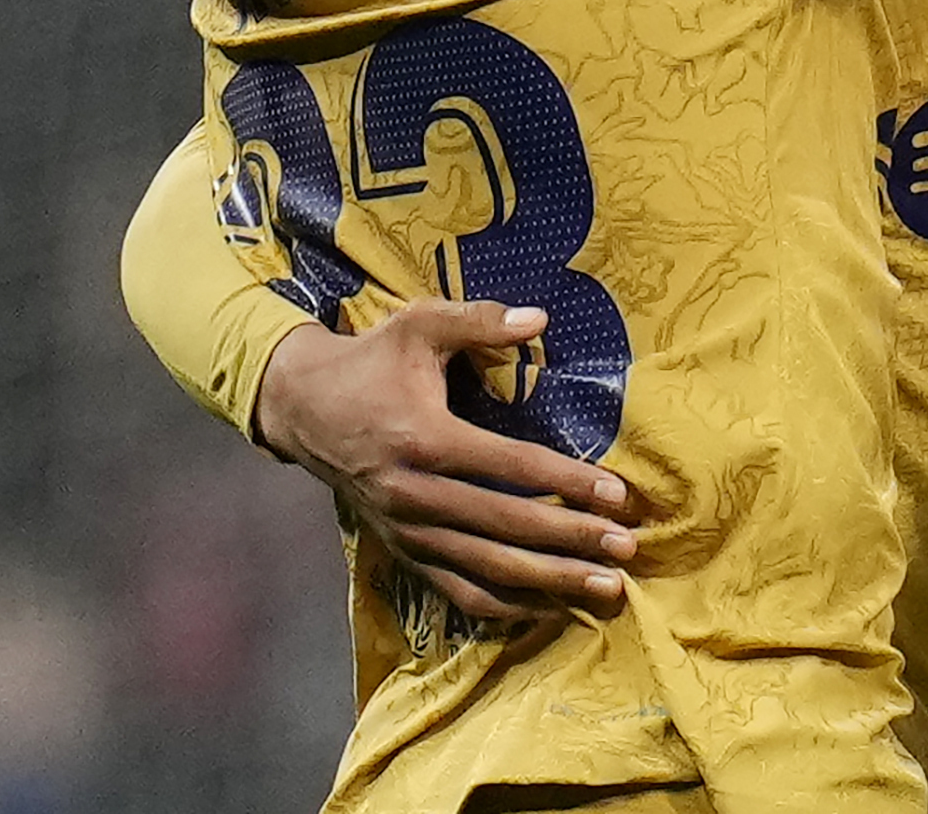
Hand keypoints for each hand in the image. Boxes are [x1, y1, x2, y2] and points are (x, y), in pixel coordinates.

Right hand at [256, 301, 638, 625]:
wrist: (301, 408)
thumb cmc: (371, 362)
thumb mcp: (419, 324)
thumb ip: (479, 320)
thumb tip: (540, 318)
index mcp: (423, 438)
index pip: (509, 465)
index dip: (567, 481)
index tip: (618, 494)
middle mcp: (412, 494)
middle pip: (504, 526)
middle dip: (571, 541)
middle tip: (627, 549)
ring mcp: (405, 530)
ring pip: (485, 569)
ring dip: (548, 582)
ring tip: (605, 589)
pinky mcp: (401, 550)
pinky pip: (455, 590)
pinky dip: (503, 605)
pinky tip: (549, 609)